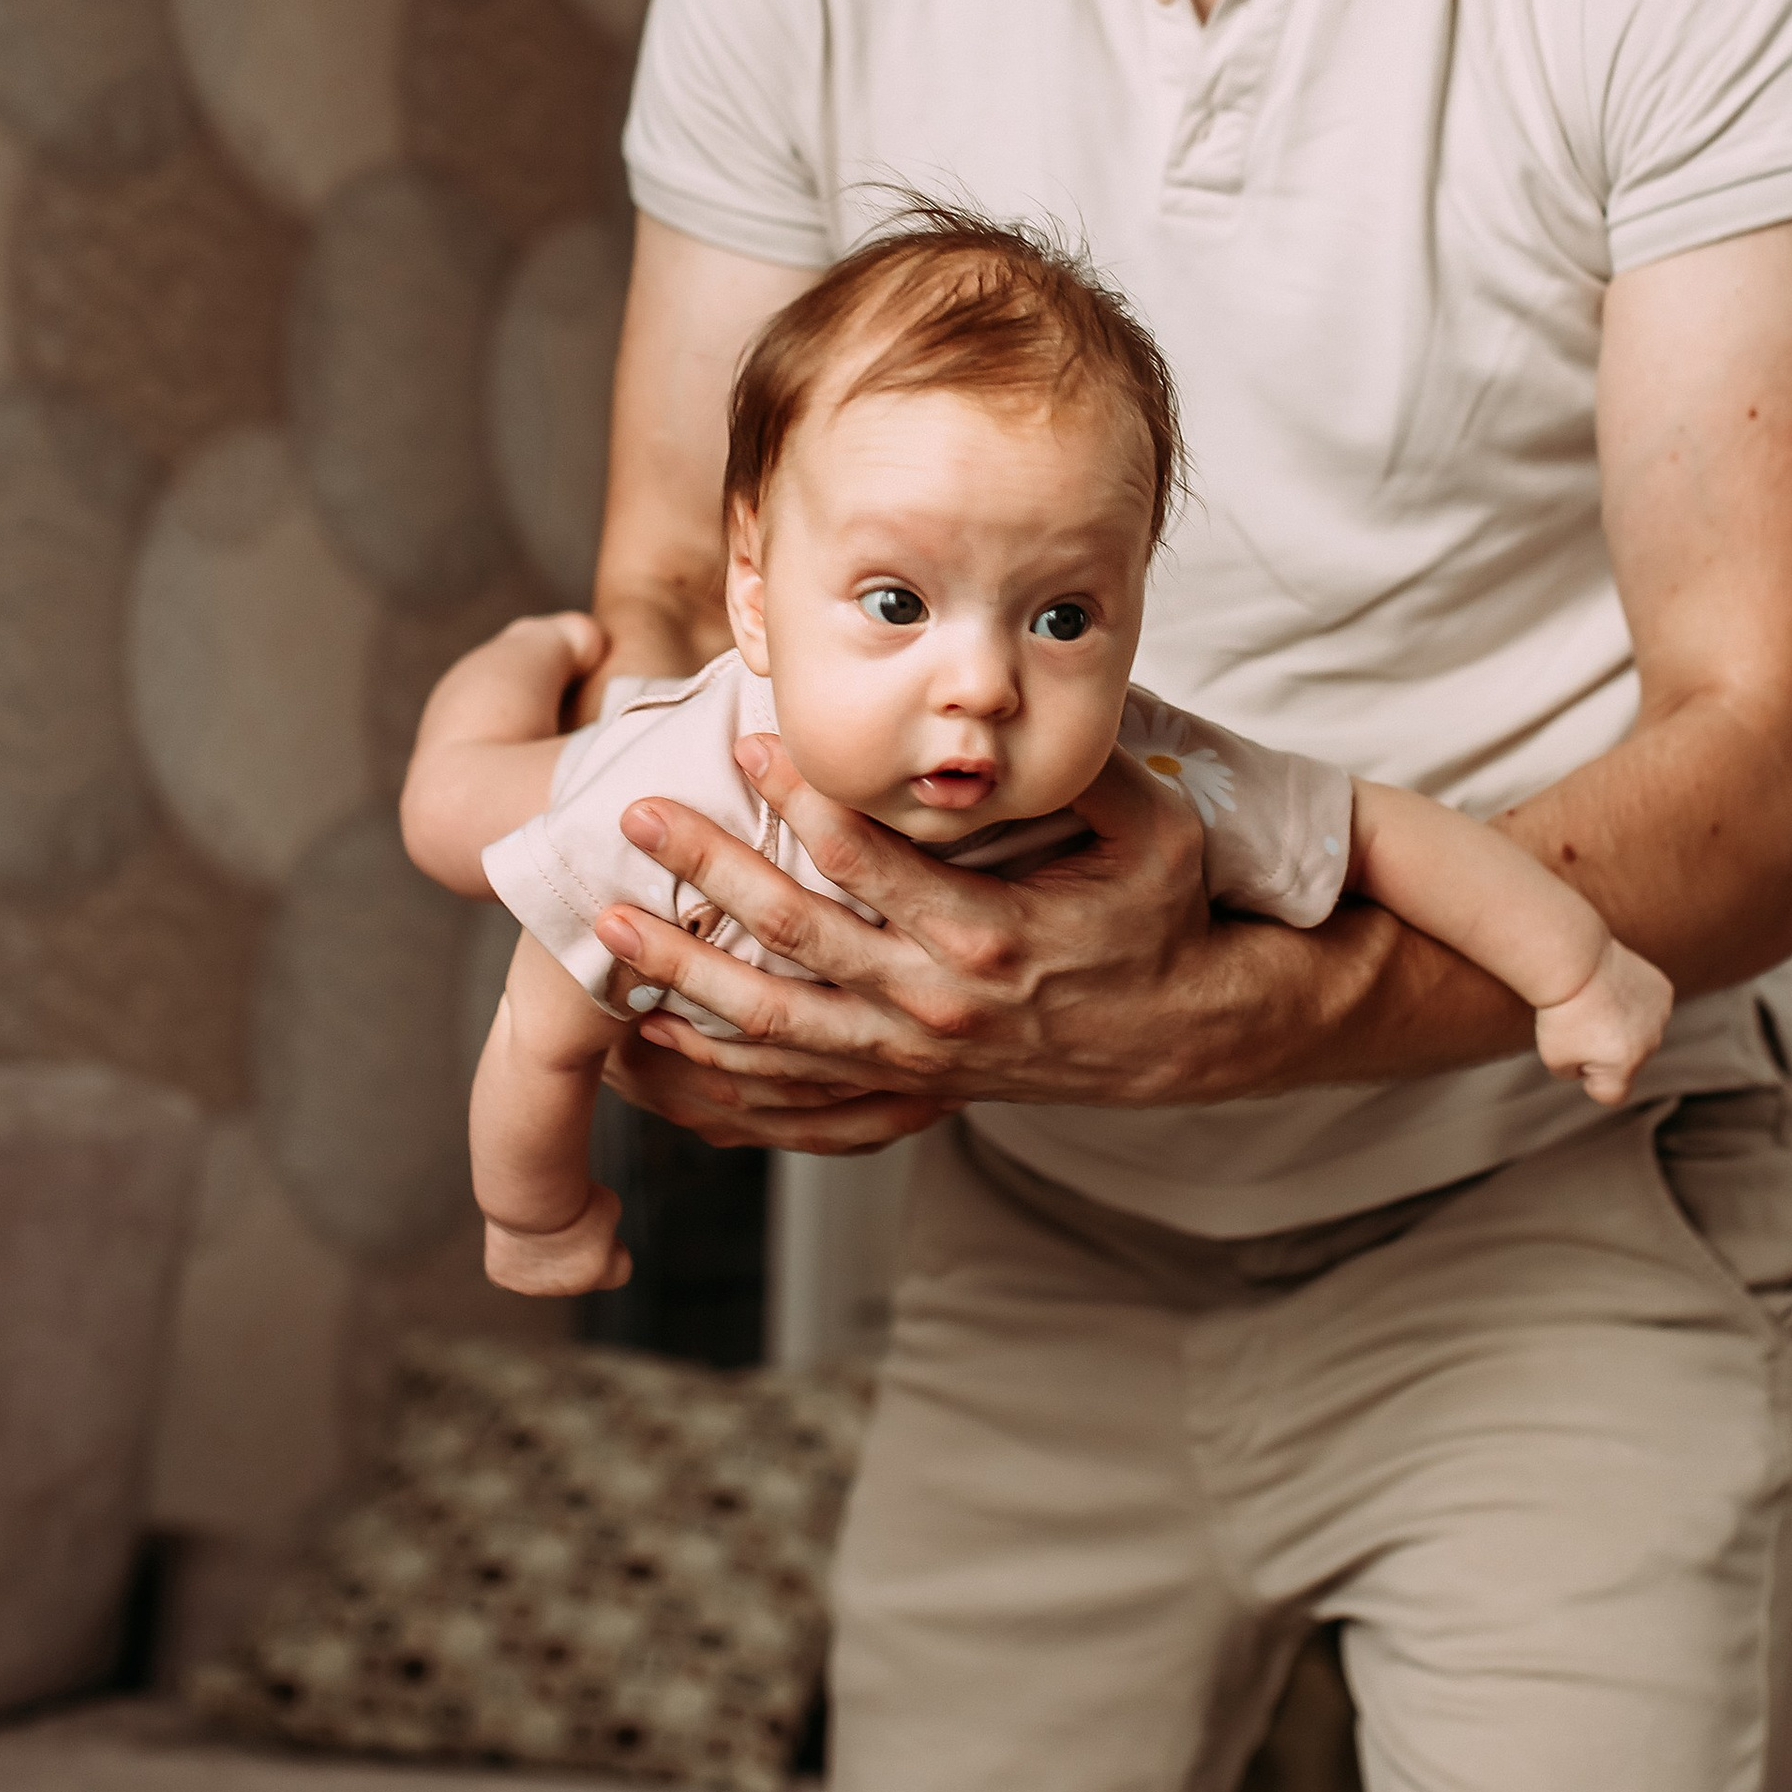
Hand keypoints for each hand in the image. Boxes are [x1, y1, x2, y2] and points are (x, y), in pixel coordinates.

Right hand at [481, 1181, 631, 1296]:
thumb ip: (605, 1225)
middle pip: (577, 1270)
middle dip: (574, 1249)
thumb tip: (591, 1230)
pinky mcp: (502, 1277)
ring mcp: (532, 1286)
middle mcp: (568, 1287)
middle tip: (564, 1217)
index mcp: (600, 1272)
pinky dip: (511, 1252)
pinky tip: (515, 1229)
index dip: (613, 1247)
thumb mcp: (608, 1204)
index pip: (620, 1271)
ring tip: (537, 1219)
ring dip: (542, 1252)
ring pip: (541, 1271)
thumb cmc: (571, 1196)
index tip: (604, 1230)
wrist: (530, 1198)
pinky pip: (510, 1267)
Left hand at [592, 736, 1243, 1146]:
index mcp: (991, 938)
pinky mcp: (901, 1088)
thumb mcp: (1154, 830)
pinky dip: (715, 1068)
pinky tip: (653, 1033)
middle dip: (708, 872)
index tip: (743, 739)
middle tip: (636, 818)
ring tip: (609, 927)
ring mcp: (911, 1058)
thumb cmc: (1161, 917)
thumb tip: (1015, 700)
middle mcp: (936, 1007)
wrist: (1181, 1035)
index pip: (870, 864)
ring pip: (773, 1024)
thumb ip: (1084, 766)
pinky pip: (790, 1091)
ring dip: (683, 975)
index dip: (801, 800)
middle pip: (796, 939)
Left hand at [1535, 937, 1675, 1107]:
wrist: (1573, 958)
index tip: (1575, 1055)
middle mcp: (1650, 1045)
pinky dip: (1633, 1001)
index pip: (1611, 1094)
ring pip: (1640, 1034)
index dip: (1589, 1079)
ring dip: (1622, 1025)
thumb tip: (1595, 1063)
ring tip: (1596, 1003)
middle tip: (1581, 1022)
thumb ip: (1576, 1073)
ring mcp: (1661, 1016)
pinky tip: (1613, 987)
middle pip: (1626, 1062)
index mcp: (1624, 1066)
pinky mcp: (1664, 991)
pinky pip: (1649, 1008)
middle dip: (1606, 1050)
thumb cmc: (1560, 1010)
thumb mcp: (1554, 1057)